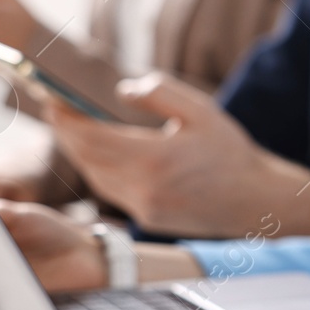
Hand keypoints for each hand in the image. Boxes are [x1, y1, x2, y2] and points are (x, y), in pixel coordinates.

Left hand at [45, 73, 309, 238]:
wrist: (256, 201)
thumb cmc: (231, 153)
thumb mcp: (202, 111)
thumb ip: (159, 93)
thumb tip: (121, 90)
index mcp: (155, 159)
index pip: (90, 138)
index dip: (65, 118)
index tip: (53, 98)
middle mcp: (144, 189)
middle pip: (85, 159)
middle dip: (66, 133)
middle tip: (56, 109)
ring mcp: (144, 209)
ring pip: (95, 177)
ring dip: (80, 152)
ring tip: (74, 128)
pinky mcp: (147, 219)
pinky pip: (111, 191)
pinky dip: (99, 170)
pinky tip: (102, 154)